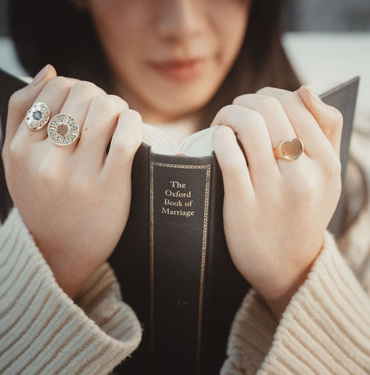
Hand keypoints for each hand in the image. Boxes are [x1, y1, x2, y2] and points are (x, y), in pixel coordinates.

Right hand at [2, 65, 142, 297]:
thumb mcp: (16, 161)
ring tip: (118, 118)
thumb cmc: (42, 201)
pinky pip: (125, 136)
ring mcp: (78, 175)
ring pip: (104, 110)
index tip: (82, 101)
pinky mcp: (109, 186)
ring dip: (117, 105)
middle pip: (82, 95)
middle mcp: (46, 161)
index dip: (73, 86)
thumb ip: (22, 113)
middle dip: (98, 95)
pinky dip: (133, 120)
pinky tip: (131, 125)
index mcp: (20, 150)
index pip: (52, 89)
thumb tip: (48, 70)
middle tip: (105, 110)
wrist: (59, 251)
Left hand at [211, 86, 342, 318]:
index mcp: (328, 164)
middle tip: (233, 112)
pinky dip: (219, 136)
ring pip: (248, 125)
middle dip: (244, 101)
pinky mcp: (243, 205)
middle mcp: (304, 176)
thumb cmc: (302, 215)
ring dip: (227, 114)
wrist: (287, 267)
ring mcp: (273, 191)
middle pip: (270, 108)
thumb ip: (325, 132)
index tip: (254, 105)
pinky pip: (228, 155)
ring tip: (221, 123)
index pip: (298, 102)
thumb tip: (306, 89)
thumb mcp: (327, 177)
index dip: (269, 94)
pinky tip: (217, 138)